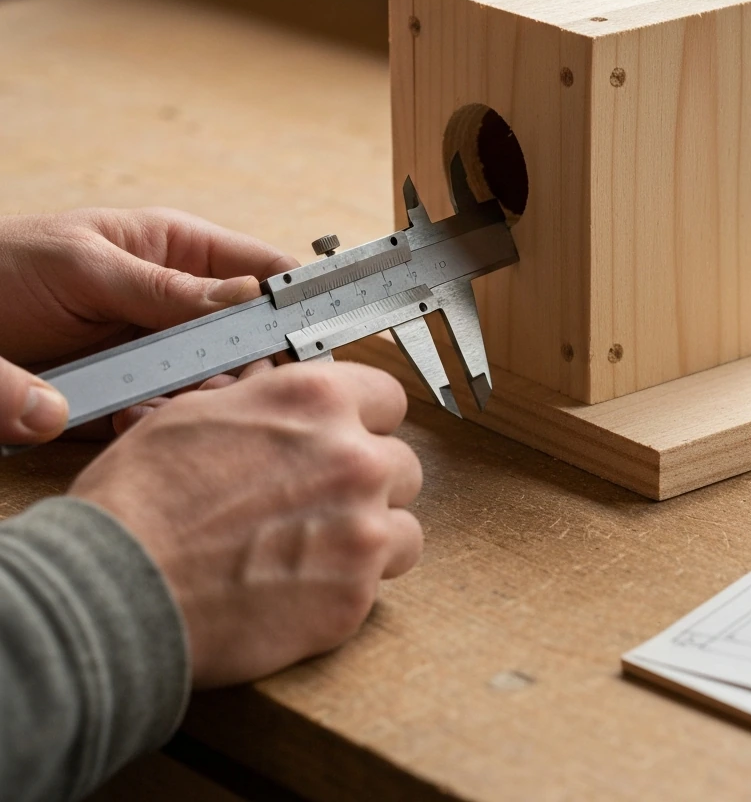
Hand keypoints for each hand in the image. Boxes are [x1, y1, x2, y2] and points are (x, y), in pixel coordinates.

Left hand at [0, 208, 297, 444]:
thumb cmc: (1, 268)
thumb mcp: (84, 267)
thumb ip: (165, 287)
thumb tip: (247, 297)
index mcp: (179, 251)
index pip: (263, 271)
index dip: (293, 300)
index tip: (310, 336)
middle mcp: (179, 303)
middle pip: (253, 340)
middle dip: (247, 368)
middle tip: (226, 389)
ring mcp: (158, 352)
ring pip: (219, 384)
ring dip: (202, 400)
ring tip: (157, 406)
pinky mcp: (132, 396)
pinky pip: (174, 415)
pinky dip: (163, 424)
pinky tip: (128, 420)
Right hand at [69, 361, 424, 686]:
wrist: (116, 589)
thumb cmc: (139, 501)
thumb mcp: (195, 415)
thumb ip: (261, 401)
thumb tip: (274, 386)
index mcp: (318, 402)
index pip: (387, 397)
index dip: (364, 421)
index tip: (350, 440)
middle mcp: (355, 459)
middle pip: (401, 466)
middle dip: (367, 484)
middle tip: (317, 506)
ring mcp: (363, 530)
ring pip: (402, 529)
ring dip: (369, 539)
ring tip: (311, 553)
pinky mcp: (356, 595)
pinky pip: (377, 586)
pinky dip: (345, 589)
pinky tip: (294, 590)